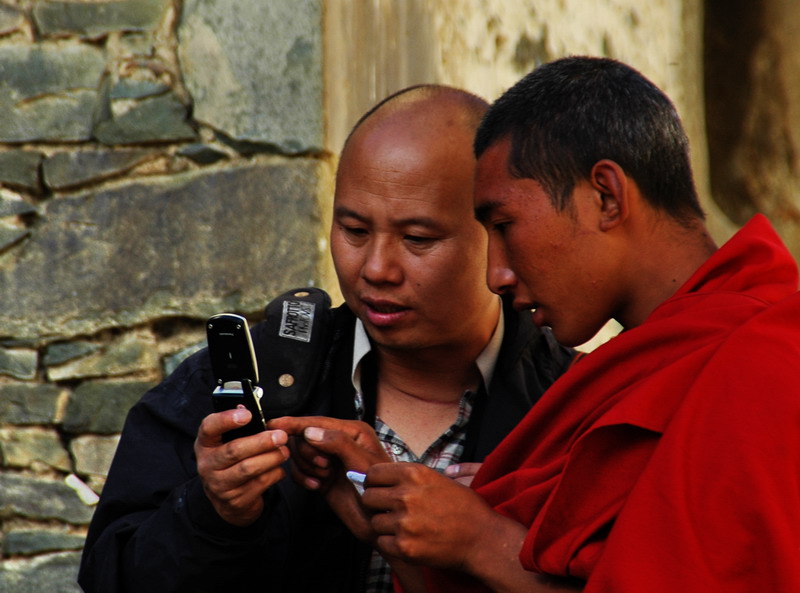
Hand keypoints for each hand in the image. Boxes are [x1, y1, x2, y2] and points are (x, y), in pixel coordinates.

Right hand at [195, 406, 288, 526]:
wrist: (227, 500)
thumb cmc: (231, 462)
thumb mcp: (227, 442)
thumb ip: (237, 427)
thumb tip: (246, 406)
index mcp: (205, 444)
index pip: (209, 427)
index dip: (227, 419)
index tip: (247, 414)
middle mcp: (207, 465)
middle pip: (235, 450)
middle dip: (261, 442)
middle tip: (281, 435)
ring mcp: (219, 485)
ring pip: (249, 469)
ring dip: (272, 458)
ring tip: (284, 451)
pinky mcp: (234, 501)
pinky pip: (259, 484)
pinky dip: (274, 474)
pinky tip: (279, 468)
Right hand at [269, 416, 390, 539]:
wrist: (378, 522)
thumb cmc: (380, 491)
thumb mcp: (362, 463)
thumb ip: (339, 443)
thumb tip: (310, 432)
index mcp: (353, 432)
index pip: (318, 422)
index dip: (295, 423)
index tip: (274, 424)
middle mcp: (339, 442)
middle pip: (304, 437)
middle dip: (308, 453)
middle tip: (325, 468)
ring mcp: (329, 459)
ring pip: (300, 454)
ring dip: (307, 467)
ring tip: (325, 478)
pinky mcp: (321, 476)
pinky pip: (299, 471)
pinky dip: (303, 478)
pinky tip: (317, 486)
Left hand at [361, 463, 496, 569]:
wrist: (482, 539)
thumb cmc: (464, 508)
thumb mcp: (438, 479)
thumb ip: (408, 477)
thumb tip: (377, 478)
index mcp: (414, 474)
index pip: (373, 473)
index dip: (374, 482)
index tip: (380, 489)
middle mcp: (406, 495)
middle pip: (368, 497)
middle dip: (377, 505)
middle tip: (391, 510)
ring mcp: (404, 522)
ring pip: (374, 522)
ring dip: (385, 526)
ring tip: (405, 527)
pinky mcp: (404, 547)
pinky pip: (381, 542)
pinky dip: (391, 543)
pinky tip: (409, 540)